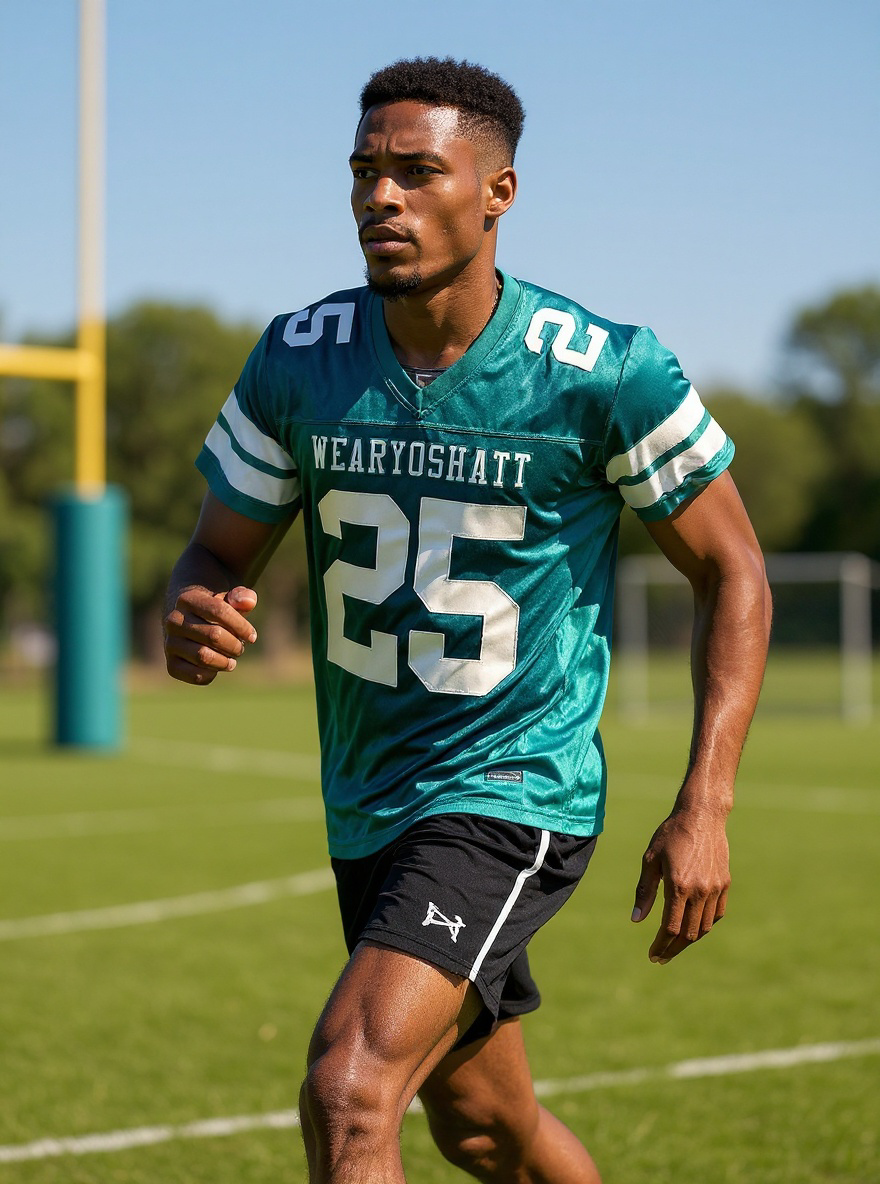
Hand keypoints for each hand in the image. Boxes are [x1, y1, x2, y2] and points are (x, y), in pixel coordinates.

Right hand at [164, 585, 257, 684]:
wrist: (188, 621)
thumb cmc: (214, 609)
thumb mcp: (227, 597)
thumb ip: (241, 596)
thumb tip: (249, 601)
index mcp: (187, 599)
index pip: (219, 611)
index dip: (241, 626)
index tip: (252, 636)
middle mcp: (173, 621)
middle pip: (214, 636)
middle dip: (235, 645)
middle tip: (240, 647)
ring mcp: (170, 643)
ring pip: (204, 657)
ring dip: (225, 661)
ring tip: (232, 658)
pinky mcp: (171, 665)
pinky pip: (195, 675)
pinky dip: (212, 674)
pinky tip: (217, 666)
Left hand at [631, 805, 729, 963]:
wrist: (702, 815)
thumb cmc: (671, 834)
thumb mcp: (650, 859)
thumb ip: (645, 891)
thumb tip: (636, 919)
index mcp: (679, 886)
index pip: (670, 928)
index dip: (660, 945)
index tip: (652, 955)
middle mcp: (700, 891)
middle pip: (688, 934)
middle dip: (673, 949)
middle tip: (661, 957)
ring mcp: (715, 888)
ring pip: (704, 927)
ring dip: (689, 941)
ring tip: (674, 945)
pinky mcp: (725, 884)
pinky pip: (716, 914)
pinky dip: (704, 925)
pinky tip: (692, 927)